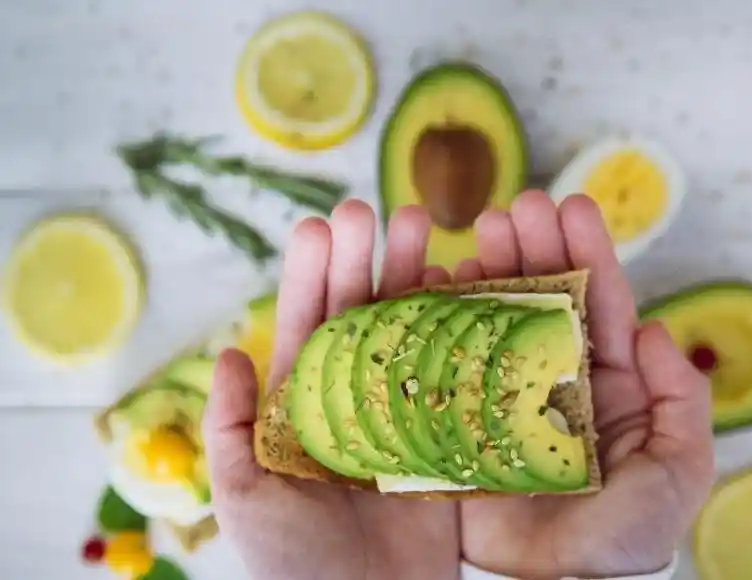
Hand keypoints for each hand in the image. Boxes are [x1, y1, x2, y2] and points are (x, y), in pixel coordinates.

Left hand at [202, 200, 460, 579]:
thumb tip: (227, 354)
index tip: (318, 226)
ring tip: (429, 231)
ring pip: (410, 333)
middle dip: (365, 261)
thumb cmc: (294, 566)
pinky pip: (456, 374)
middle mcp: (354, 398)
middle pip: (360, 316)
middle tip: (375, 210)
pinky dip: (464, 332)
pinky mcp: (447, 435)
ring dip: (417, 282)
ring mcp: (404, 411)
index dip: (309, 277)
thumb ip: (228, 429)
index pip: (305, 328)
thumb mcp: (243, 498)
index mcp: (304, 406)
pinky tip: (468, 289)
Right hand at [459, 190, 715, 578]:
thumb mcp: (678, 471)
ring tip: (472, 238)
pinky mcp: (463, 414)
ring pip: (495, 318)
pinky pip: (449, 359)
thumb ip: (682, 403)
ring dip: (485, 273)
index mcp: (605, 379)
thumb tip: (656, 330)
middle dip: (531, 247)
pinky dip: (440, 321)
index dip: (586, 251)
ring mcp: (504, 390)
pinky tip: (432, 287)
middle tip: (511, 209)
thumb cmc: (623, 534)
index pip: (599, 303)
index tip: (569, 205)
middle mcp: (553, 374)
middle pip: (543, 297)